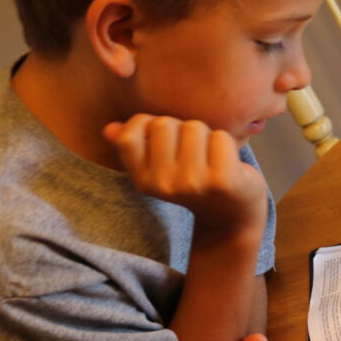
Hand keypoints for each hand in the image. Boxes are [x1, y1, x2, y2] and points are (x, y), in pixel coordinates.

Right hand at [103, 114, 266, 238]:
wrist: (233, 216)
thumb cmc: (196, 181)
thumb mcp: (161, 169)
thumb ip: (135, 147)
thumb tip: (108, 129)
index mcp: (144, 181)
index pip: (129, 136)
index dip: (147, 125)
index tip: (165, 137)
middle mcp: (164, 185)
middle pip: (164, 124)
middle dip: (181, 129)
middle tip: (195, 151)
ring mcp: (193, 184)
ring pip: (194, 127)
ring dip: (207, 136)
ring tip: (211, 158)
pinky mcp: (222, 181)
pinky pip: (220, 137)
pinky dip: (228, 145)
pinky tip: (229, 164)